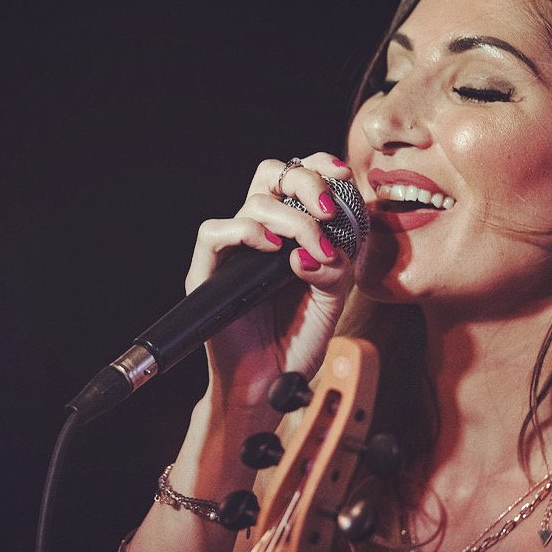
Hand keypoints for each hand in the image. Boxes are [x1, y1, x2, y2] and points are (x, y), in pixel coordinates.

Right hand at [186, 154, 356, 408]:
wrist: (271, 384)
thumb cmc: (297, 341)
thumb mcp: (332, 298)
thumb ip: (336, 266)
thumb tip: (319, 245)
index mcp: (288, 233)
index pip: (295, 181)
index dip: (318, 167)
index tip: (344, 174)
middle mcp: (259, 235)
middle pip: (270, 176)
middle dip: (304, 180)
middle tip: (327, 209)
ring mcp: (233, 252)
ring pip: (252, 202)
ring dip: (291, 219)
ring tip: (314, 247)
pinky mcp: (207, 273)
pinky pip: (214, 233)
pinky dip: (246, 231)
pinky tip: (273, 248)